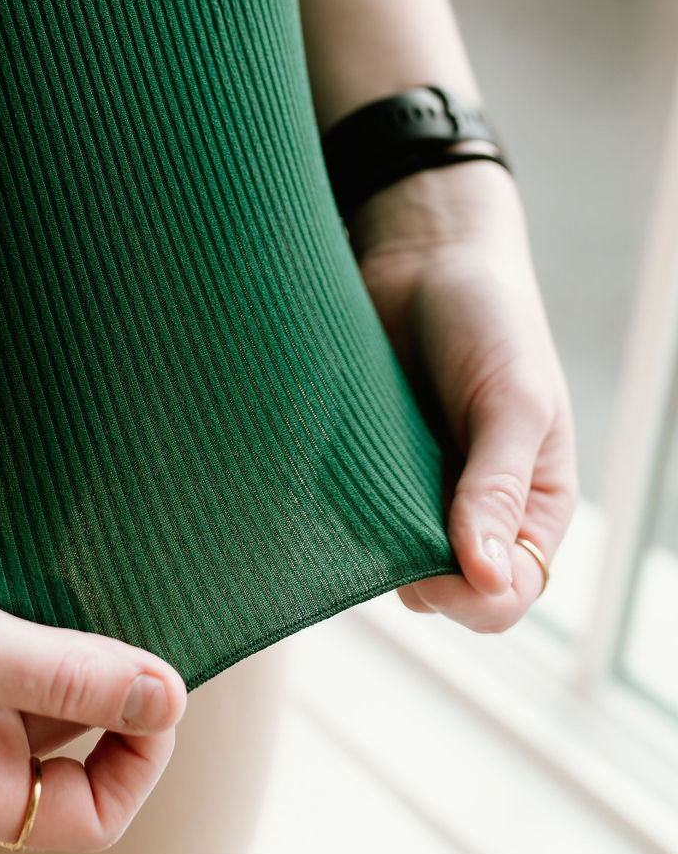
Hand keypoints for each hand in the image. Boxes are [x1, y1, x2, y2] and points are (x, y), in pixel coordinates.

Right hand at [0, 385, 186, 850]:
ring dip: (70, 642)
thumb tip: (170, 699)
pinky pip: (1, 646)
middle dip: (112, 687)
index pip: (87, 813)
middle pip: (70, 751)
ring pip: (37, 689)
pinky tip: (32, 561)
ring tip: (77, 579)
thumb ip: (62, 676)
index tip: (155, 673)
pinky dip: (29, 612)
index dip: (142, 753)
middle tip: (124, 608)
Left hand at [346, 160, 579, 631]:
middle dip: (411, 574)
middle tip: (382, 520)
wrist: (424, 255)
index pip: (503, 597)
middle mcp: (470, 511)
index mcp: (529, 506)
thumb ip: (498, 485)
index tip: (428, 569)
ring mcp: (412, 491)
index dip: (468, 598)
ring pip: (384, 559)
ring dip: (366, 541)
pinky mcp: (363, 464)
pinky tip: (324, 470)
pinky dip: (332, 506)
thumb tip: (483, 575)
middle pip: (440, 592)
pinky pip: (344, 513)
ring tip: (356, 484)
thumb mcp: (513, 398)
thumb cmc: (490, 318)